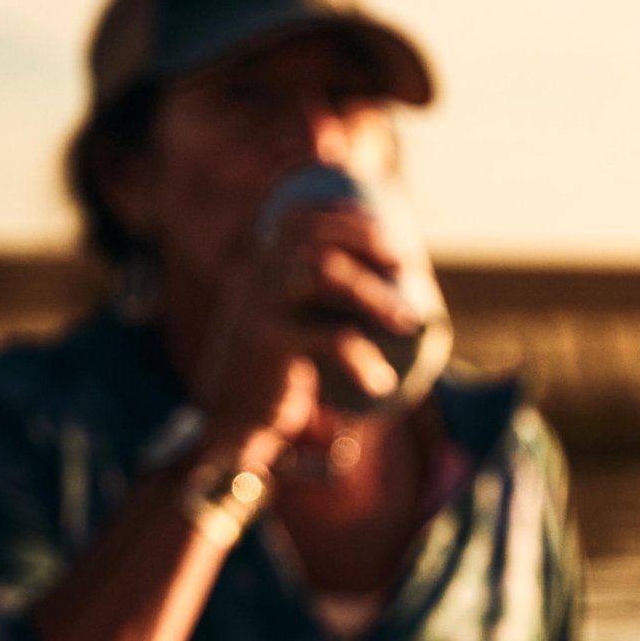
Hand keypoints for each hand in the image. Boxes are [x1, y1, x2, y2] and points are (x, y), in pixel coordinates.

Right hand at [192, 203, 419, 454]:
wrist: (229, 426)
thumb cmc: (275, 379)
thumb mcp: (291, 332)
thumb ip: (320, 306)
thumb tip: (391, 290)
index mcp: (260, 270)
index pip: (295, 217)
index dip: (340, 214)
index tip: (385, 228)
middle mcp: (255, 277)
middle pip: (309, 231)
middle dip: (363, 236)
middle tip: (405, 263)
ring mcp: (258, 305)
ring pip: (323, 272)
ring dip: (374, 291)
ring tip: (410, 320)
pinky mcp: (266, 342)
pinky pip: (328, 337)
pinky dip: (362, 357)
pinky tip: (381, 382)